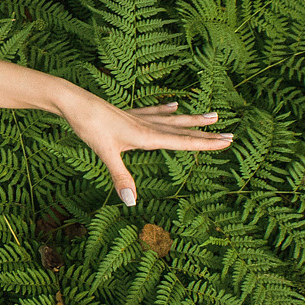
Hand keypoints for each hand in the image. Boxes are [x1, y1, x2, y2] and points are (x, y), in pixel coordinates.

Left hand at [53, 89, 232, 205]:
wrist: (73, 102)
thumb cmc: (89, 126)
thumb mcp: (105, 153)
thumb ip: (120, 177)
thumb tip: (131, 202)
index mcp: (146, 136)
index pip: (182, 142)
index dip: (205, 143)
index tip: (227, 142)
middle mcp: (147, 126)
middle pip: (182, 131)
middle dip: (206, 134)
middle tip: (231, 135)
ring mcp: (138, 118)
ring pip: (172, 120)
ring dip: (192, 121)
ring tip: (212, 115)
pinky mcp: (128, 114)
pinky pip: (153, 113)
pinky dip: (166, 111)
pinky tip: (173, 106)